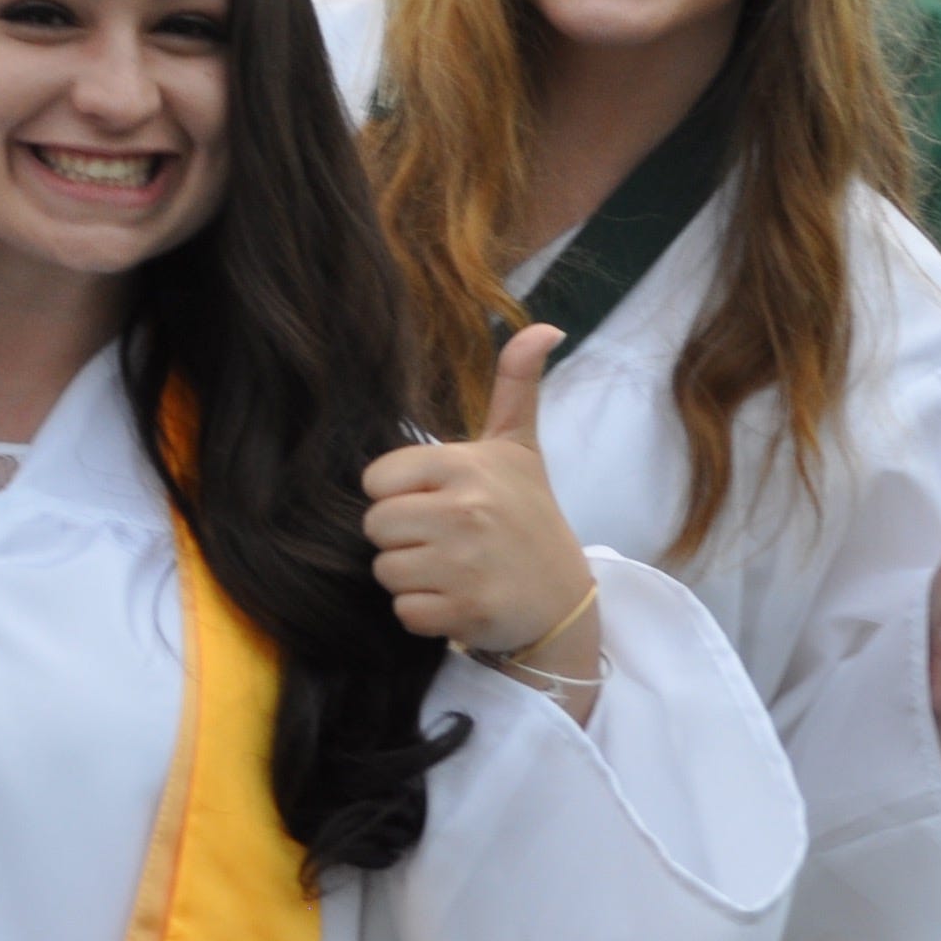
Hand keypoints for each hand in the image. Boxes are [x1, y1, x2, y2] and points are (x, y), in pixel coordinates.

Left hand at [363, 325, 592, 665]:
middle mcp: (465, 512)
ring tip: (453, 570)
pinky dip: (424, 614)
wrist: (564, 598)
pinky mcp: (466, 612)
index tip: (435, 501)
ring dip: (412, 578)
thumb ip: (517, 385)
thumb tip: (543, 326)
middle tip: (446, 541)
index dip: (398, 494)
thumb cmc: (529, 517)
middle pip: (376, 526)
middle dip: (403, 538)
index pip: (377, 479)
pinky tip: (457, 600)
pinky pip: (405, 612)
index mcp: (466, 467)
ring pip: (386, 571)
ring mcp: (465, 565)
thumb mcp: (521, 449)